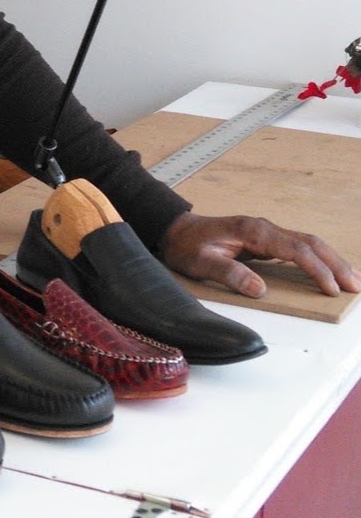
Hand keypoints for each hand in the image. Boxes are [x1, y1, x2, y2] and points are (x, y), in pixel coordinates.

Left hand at [159, 212, 360, 298]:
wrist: (175, 230)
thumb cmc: (187, 246)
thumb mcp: (201, 262)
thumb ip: (229, 273)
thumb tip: (259, 288)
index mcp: (253, 231)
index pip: (295, 250)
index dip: (316, 269)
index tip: (331, 288)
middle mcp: (264, 228)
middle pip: (310, 243)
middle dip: (335, 264)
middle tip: (355, 286)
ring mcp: (265, 232)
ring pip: (308, 243)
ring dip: (331, 261)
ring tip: (351, 281)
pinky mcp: (264, 240)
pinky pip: (297, 247)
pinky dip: (317, 259)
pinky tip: (326, 271)